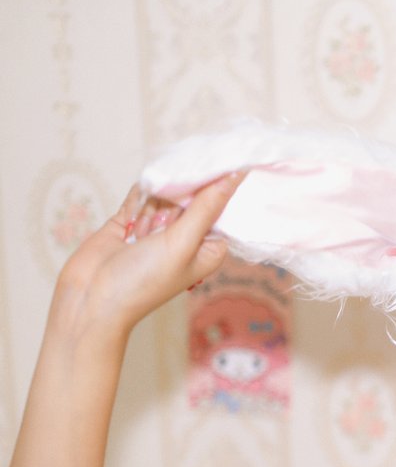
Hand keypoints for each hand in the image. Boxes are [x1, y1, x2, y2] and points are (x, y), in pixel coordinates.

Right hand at [52, 173, 242, 340]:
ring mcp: (157, 229)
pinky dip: (136, 202)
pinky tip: (131, 225)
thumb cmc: (144, 281)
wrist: (90, 298)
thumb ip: (207, 208)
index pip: (224, 210)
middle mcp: (187, 238)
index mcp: (209, 249)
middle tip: (168, 215)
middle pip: (195, 197)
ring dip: (154, 205)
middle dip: (181, 197)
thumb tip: (235, 177)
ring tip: (143, 234)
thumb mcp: (182, 242)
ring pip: (166, 194)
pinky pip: (140, 197)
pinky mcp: (131, 222)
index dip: (221, 190)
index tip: (218, 169)